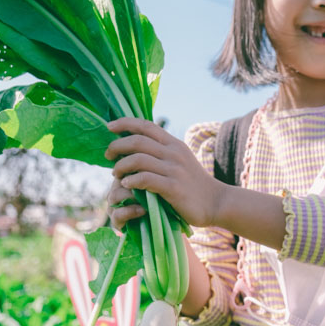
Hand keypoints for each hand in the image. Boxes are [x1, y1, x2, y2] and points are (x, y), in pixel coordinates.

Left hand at [104, 118, 220, 227]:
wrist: (216, 202)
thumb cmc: (194, 184)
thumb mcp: (181, 160)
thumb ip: (163, 151)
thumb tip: (138, 145)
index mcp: (173, 144)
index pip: (146, 125)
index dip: (124, 123)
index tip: (109, 127)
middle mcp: (173, 153)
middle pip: (137, 141)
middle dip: (116, 146)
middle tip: (107, 156)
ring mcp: (174, 170)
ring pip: (138, 159)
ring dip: (121, 166)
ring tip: (115, 175)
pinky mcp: (173, 188)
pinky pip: (146, 179)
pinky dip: (132, 180)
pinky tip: (127, 185)